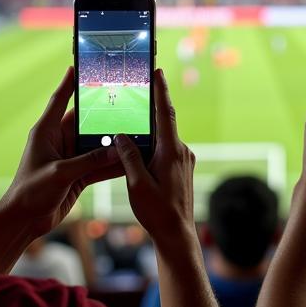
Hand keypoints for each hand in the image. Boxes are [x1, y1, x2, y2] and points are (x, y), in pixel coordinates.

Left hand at [0, 66, 123, 235]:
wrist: (24, 221)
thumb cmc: (30, 192)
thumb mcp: (60, 173)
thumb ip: (89, 161)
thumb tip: (116, 151)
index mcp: (46, 132)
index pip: (60, 100)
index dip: (69, 83)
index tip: (79, 66)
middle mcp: (58, 141)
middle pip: (85, 123)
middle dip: (104, 116)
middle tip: (126, 104)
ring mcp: (69, 158)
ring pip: (96, 145)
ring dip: (112, 144)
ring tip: (134, 135)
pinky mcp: (76, 174)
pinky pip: (98, 165)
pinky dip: (112, 164)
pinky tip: (129, 161)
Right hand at [115, 69, 196, 247]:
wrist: (177, 235)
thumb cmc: (157, 212)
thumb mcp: (136, 184)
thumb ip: (129, 157)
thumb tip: (121, 136)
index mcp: (171, 152)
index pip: (165, 114)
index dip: (161, 91)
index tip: (158, 71)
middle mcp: (181, 152)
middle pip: (163, 125)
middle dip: (149, 113)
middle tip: (136, 95)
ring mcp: (184, 161)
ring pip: (163, 141)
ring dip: (148, 137)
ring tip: (131, 133)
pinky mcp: (182, 170)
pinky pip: (166, 152)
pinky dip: (153, 149)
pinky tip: (139, 158)